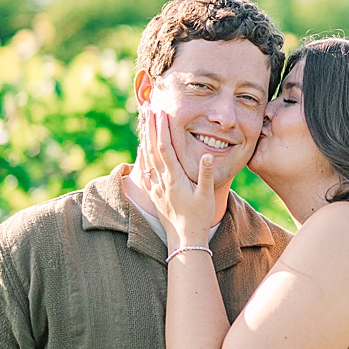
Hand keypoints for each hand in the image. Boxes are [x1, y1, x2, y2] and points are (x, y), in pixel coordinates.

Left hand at [139, 102, 215, 247]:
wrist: (183, 239)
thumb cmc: (198, 218)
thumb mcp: (206, 196)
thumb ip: (206, 175)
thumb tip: (208, 154)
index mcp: (174, 178)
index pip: (166, 148)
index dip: (163, 130)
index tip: (162, 114)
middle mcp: (161, 180)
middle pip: (152, 149)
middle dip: (152, 128)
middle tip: (150, 109)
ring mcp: (156, 187)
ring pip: (146, 158)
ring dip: (145, 139)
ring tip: (144, 122)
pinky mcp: (153, 193)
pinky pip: (144, 171)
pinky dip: (141, 157)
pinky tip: (140, 149)